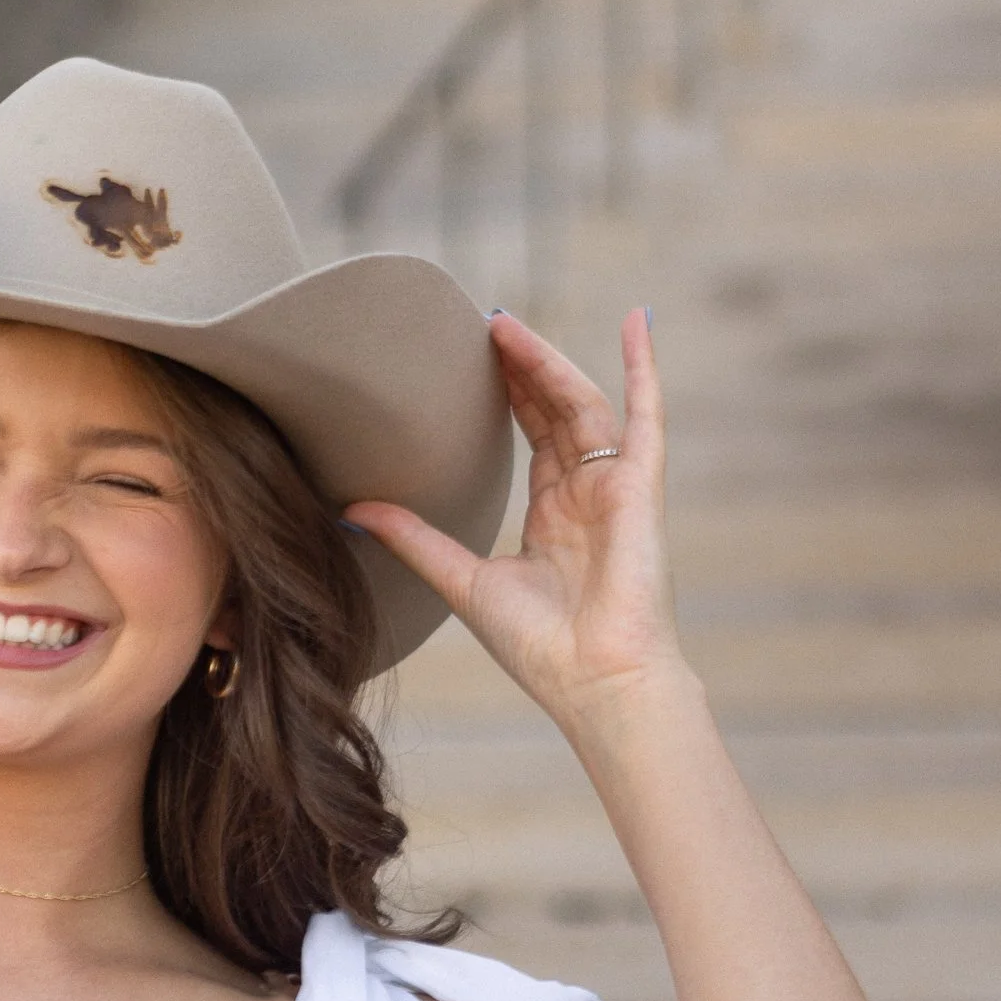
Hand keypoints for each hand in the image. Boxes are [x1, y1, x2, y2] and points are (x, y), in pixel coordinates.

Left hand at [341, 307, 690, 723]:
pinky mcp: (641, 486)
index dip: (506, 396)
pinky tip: (638, 319)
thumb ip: (413, 538)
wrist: (594, 682)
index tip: (471, 359)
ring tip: (506, 326)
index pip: (532, 438)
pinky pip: (648, 414)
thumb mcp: (461, 579)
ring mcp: (616, 487)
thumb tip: (352, 509)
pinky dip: (645, 367)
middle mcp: (588, 496)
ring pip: (582, 404)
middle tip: (482, 327)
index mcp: (554, 518)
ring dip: (548, 363)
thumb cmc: (539, 648)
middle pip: (554, 413)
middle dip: (521, 369)